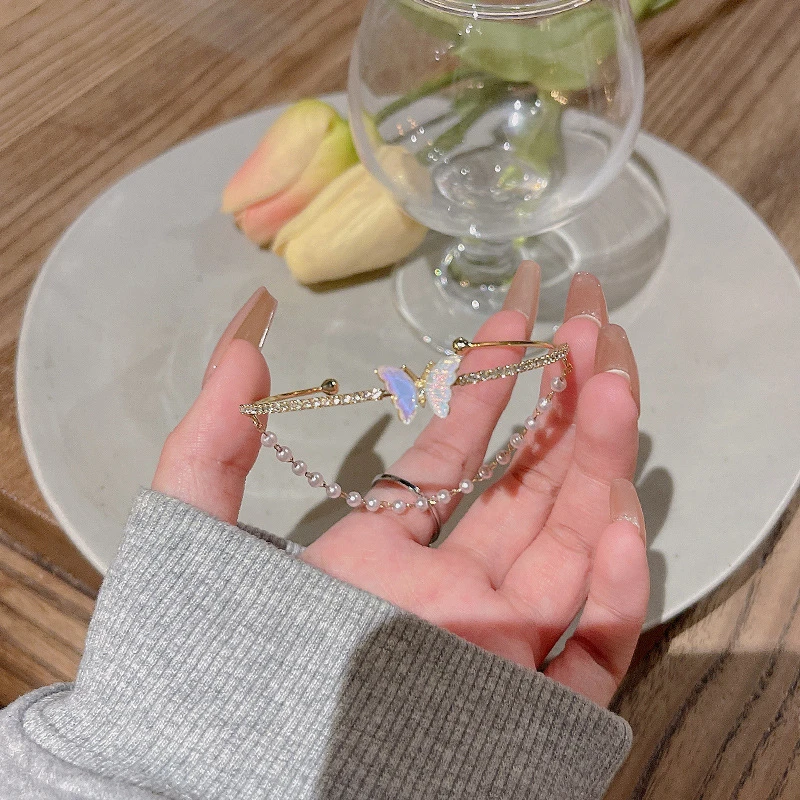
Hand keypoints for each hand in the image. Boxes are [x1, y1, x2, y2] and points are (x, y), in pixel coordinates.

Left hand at [153, 264, 648, 707]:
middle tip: (595, 331)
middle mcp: (447, 597)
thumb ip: (212, 441)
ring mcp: (492, 656)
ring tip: (619, 385)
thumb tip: (245, 334)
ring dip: (599, 467)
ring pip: (568, 554)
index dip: (488, 388)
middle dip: (564, 408)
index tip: (517, 323)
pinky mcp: (529, 724)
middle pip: (525, 493)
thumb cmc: (215, 673)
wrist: (231, 797)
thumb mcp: (194, 539)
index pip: (451, 460)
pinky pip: (589, 658)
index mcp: (382, 557)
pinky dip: (614, 597)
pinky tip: (616, 522)